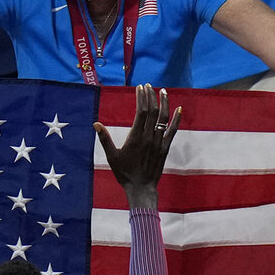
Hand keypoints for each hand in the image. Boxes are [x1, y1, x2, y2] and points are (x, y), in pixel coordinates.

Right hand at [93, 84, 180, 208]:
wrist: (141, 188)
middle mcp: (148, 137)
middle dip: (151, 96)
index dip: (141, 98)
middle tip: (148, 86)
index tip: (140, 88)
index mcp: (135, 137)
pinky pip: (172, 131)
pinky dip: (176, 119)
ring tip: (162, 91)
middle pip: (152, 112)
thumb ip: (104, 139)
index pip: (141, 112)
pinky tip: (179, 109)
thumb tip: (95, 124)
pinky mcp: (165, 148)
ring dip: (164, 103)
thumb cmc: (124, 173)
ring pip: (163, 119)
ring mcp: (158, 142)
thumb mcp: (111, 156)